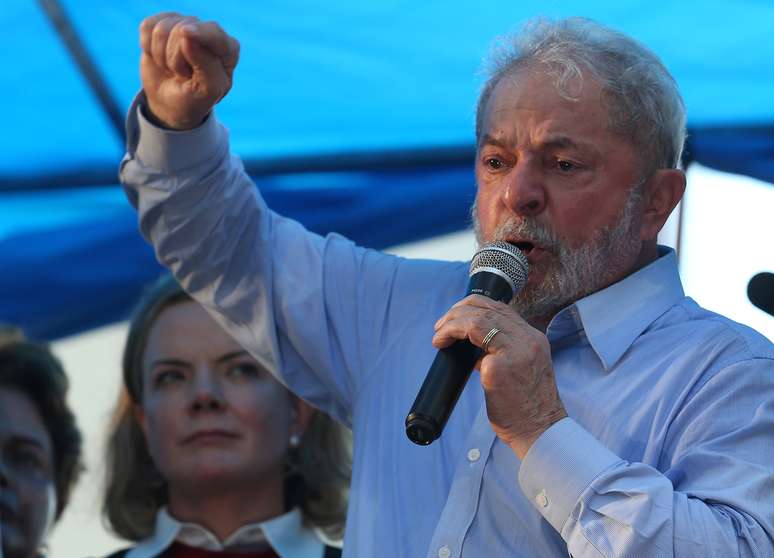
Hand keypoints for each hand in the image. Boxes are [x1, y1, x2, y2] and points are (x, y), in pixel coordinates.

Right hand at [139, 12, 239, 129]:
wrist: (171, 103)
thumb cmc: (195, 98)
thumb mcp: (207, 90)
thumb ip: (205, 64)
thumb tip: (186, 34)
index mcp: (228, 48)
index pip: (213, 33)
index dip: (199, 33)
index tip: (185, 34)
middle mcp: (208, 32)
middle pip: (181, 30)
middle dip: (175, 60)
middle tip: (183, 75)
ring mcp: (186, 25)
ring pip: (162, 30)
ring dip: (162, 57)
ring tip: (173, 69)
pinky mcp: (163, 23)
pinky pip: (147, 26)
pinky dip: (148, 47)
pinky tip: (160, 58)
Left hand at [433, 295, 566, 458]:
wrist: (539, 430)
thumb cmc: (527, 404)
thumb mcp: (523, 366)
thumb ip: (504, 349)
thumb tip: (472, 342)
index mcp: (533, 338)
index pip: (500, 308)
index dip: (473, 305)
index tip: (455, 315)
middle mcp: (528, 340)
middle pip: (486, 310)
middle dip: (457, 313)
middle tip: (441, 326)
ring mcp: (515, 353)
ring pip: (477, 321)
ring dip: (452, 324)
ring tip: (439, 335)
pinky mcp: (499, 370)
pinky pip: (473, 349)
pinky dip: (454, 341)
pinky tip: (444, 348)